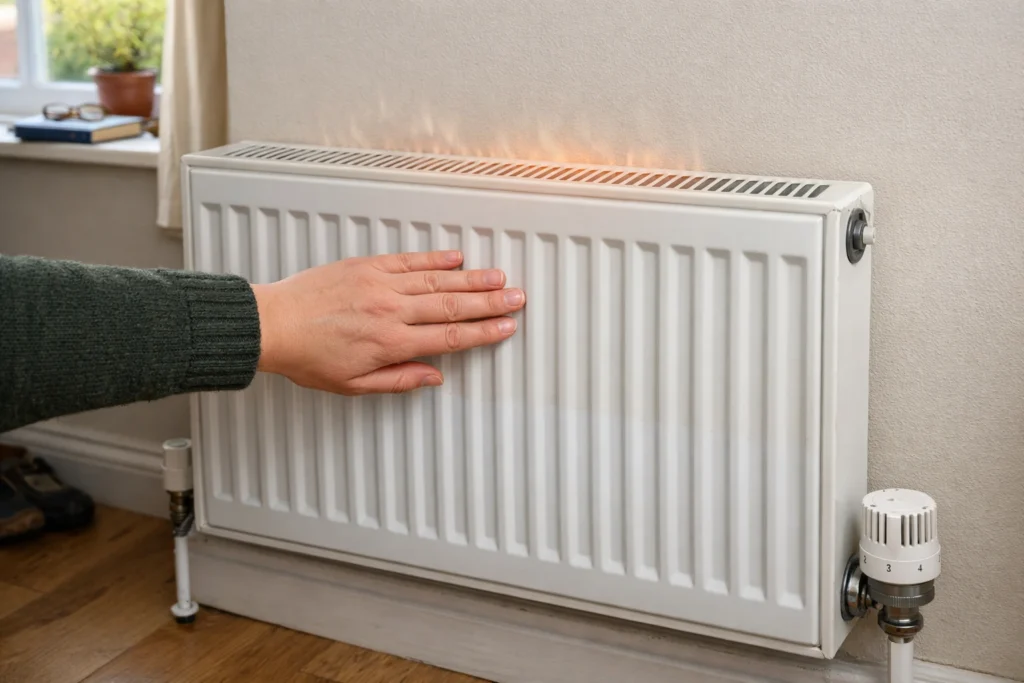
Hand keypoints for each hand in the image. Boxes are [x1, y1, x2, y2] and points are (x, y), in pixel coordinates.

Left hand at [251, 250, 524, 394]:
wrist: (272, 324)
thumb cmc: (307, 357)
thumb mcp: (353, 385)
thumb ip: (399, 380)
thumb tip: (433, 376)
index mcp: (390, 343)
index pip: (449, 337)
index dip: (483, 332)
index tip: (506, 327)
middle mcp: (391, 311)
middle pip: (453, 305)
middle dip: (490, 303)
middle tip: (517, 298)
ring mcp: (380, 285)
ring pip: (437, 280)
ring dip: (472, 279)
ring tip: (499, 278)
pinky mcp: (367, 267)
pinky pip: (409, 260)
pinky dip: (435, 258)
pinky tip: (456, 258)